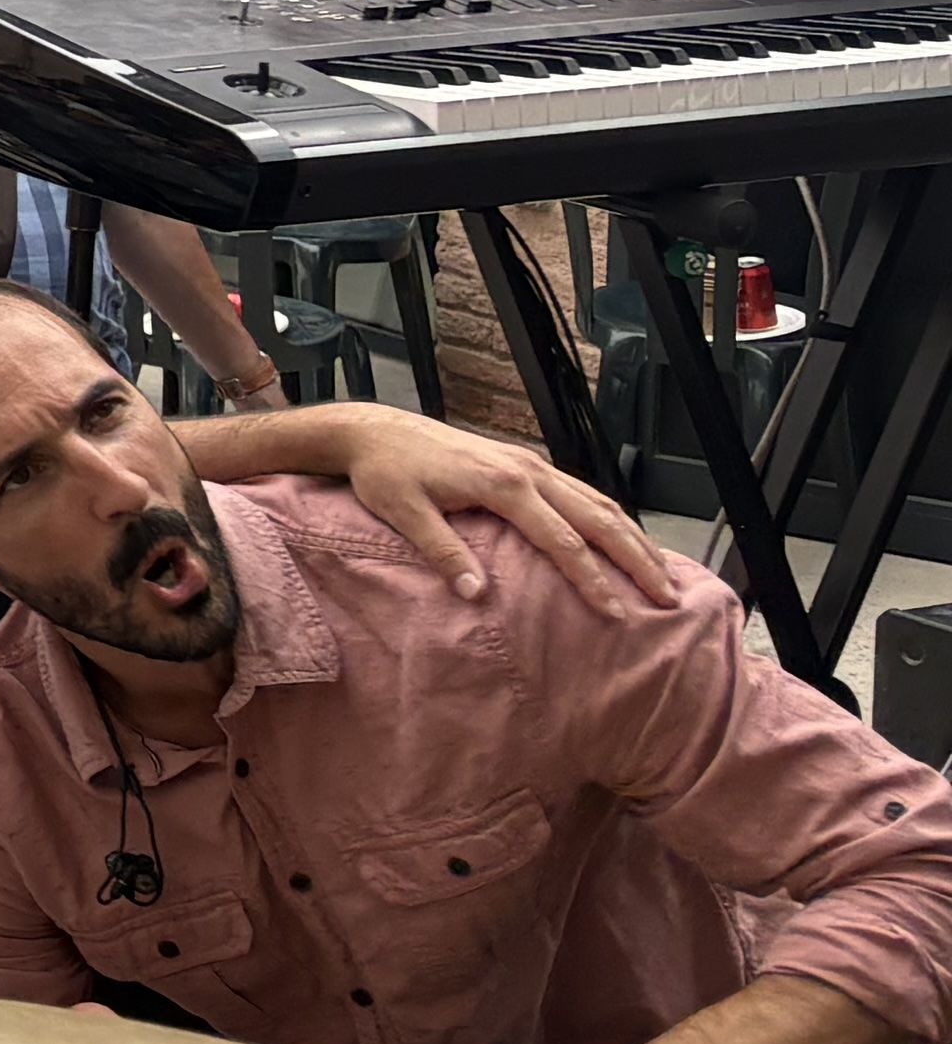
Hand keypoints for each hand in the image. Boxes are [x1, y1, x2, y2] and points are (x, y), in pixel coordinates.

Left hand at [316, 408, 686, 620]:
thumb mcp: (404, 513)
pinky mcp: (526, 464)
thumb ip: (443, 552)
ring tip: (662, 575)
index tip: (616, 613)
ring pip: (598, 502)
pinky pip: (582, 492)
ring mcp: (531, 464)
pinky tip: (625, 540)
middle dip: (637, 559)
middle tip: (668, 597)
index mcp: (503, 485)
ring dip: (633, 538)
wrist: (374, 430)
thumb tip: (478, 595)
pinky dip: (611, 519)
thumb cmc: (386, 472)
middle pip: (598, 518)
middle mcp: (528, 471)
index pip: (562, 541)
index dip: (591, 579)